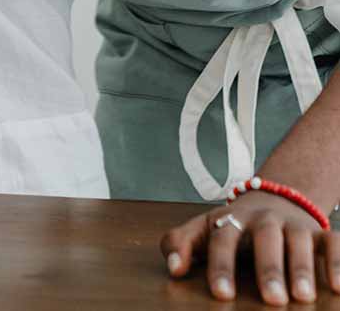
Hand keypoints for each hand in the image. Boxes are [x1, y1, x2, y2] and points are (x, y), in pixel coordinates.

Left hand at [162, 192, 339, 303]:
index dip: (221, 266)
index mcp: (230, 219)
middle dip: (268, 268)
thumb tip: (174, 268)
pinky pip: (333, 242)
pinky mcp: (319, 232)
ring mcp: (292, 224)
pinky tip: (338, 287)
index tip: (222, 294)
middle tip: (272, 299)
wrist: (271, 198)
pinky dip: (338, 262)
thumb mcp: (203, 229)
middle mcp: (262, 219)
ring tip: (303, 297)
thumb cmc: (233, 226)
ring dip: (302, 268)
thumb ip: (181, 244)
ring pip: (298, 240)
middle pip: (265, 238)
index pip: (222, 239)